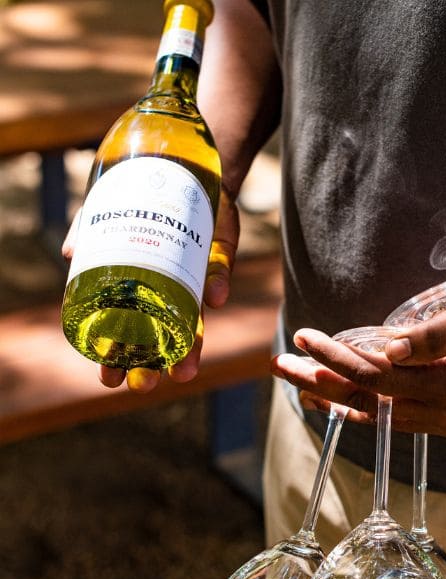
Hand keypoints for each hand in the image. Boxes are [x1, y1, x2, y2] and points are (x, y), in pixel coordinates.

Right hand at [62, 188, 238, 391]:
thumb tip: (71, 254)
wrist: (184, 172)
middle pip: (165, 338)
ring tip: (184, 372)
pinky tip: (214, 299)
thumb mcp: (109, 214)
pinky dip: (217, 286)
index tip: (109, 379)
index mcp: (141, 290)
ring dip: (192, 346)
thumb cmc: (142, 201)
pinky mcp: (220, 257)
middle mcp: (171, 292)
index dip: (120, 357)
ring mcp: (196, 279)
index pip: (129, 332)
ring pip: (198, 320)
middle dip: (155, 365)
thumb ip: (90, 231)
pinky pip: (219, 275)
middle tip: (144, 385)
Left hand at [271, 290, 445, 438]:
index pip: (375, 377)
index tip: (304, 337)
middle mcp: (441, 418)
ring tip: (297, 387)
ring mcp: (444, 424)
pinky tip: (341, 403)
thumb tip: (387, 346)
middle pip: (365, 402)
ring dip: (334, 399)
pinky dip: (362, 409)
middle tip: (278, 365)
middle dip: (319, 382)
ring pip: (376, 415)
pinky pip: (394, 419)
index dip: (336, 359)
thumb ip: (441, 334)